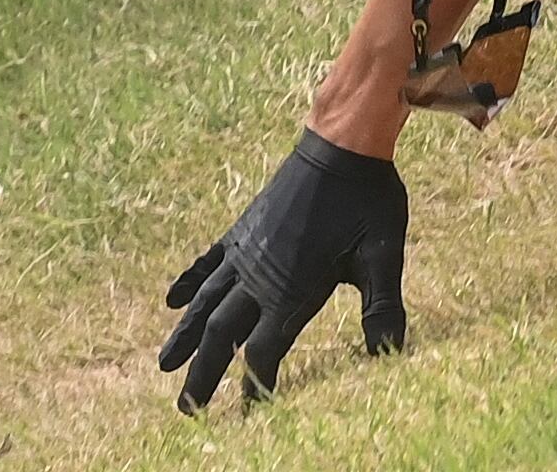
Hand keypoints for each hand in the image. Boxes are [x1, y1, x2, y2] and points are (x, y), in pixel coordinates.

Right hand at [157, 130, 408, 409]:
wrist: (342, 142)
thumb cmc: (368, 199)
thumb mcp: (383, 254)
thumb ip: (383, 305)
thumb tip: (391, 353)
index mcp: (293, 287)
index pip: (266, 350)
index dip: (255, 384)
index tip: (245, 414)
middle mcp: (261, 273)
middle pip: (223, 334)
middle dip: (205, 372)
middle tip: (187, 409)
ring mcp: (247, 249)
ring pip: (207, 301)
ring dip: (186, 335)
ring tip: (165, 364)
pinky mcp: (245, 228)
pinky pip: (208, 261)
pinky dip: (190, 281)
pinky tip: (172, 299)